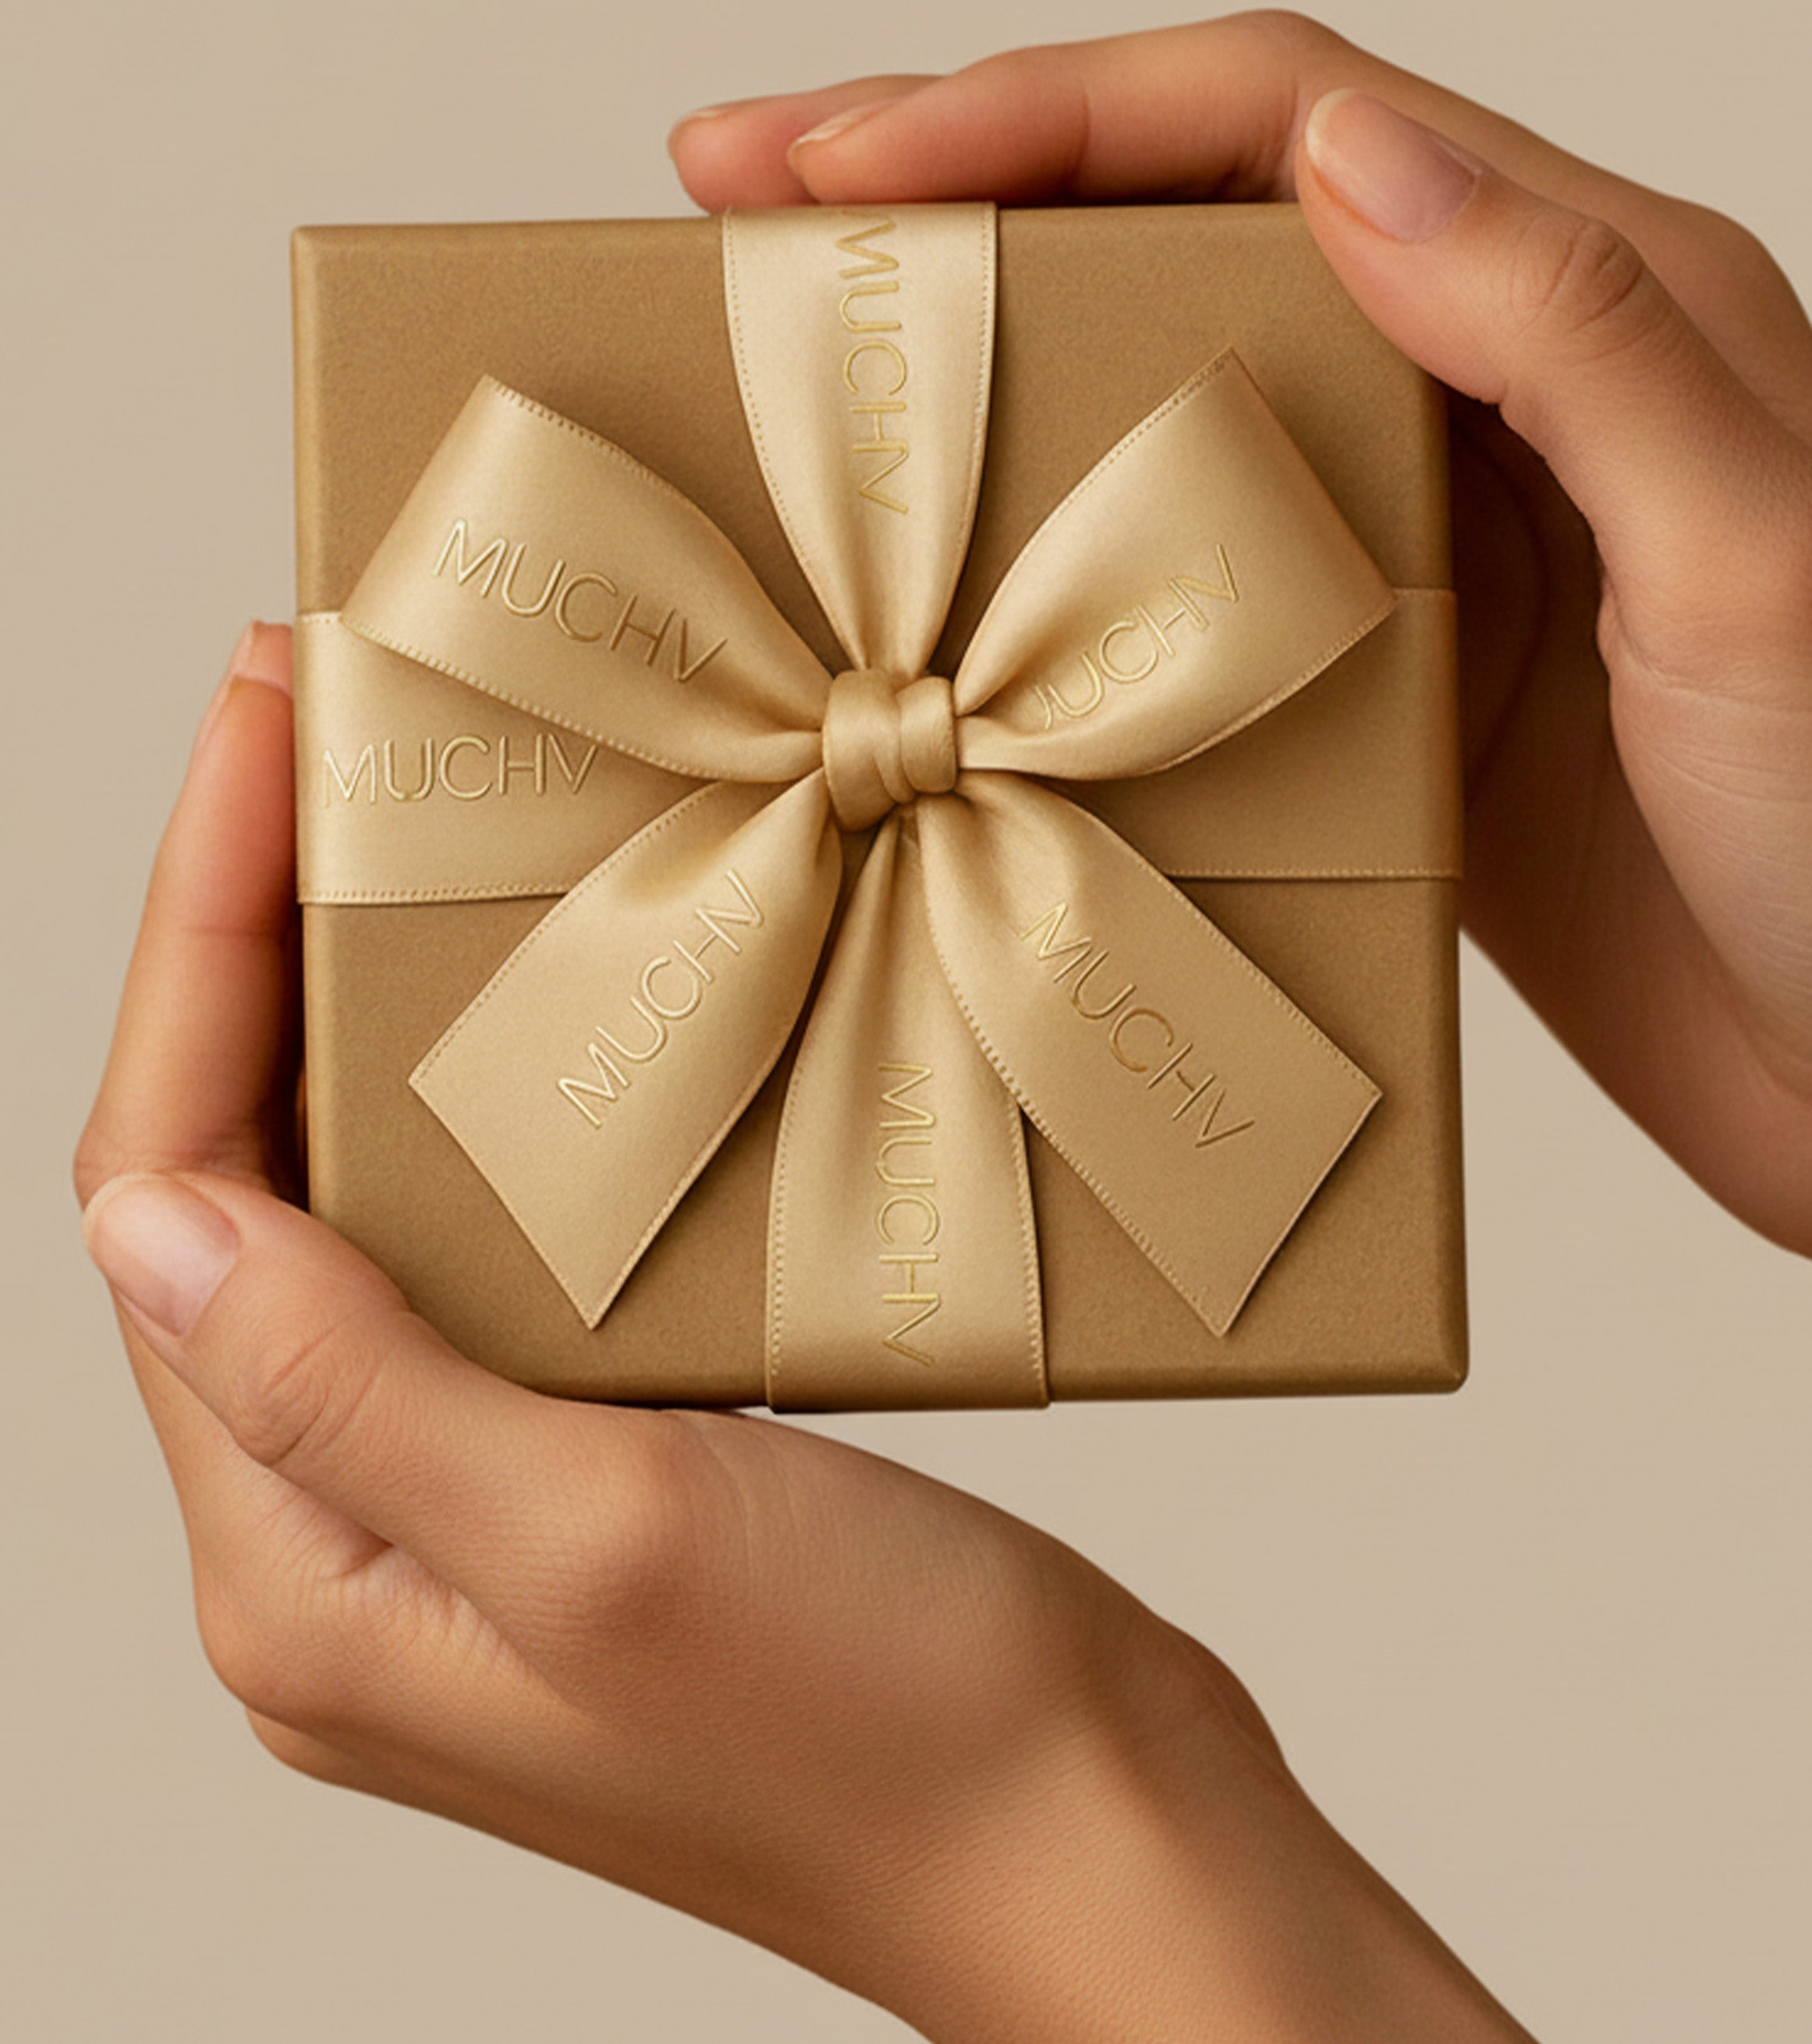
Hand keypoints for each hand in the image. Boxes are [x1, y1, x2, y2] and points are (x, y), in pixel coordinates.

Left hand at [75, 627, 1531, 2042]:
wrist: (1098, 1842)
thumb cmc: (885, 1731)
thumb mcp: (599, 1536)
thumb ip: (347, 1384)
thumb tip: (142, 1222)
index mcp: (306, 1571)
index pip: (167, 1199)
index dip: (196, 938)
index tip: (265, 723)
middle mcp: (360, 1537)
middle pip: (246, 1182)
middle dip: (265, 937)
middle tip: (339, 719)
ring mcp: (479, 1498)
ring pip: (370, 1200)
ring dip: (379, 1005)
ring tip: (429, 812)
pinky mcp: (601, 1464)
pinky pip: (501, 1246)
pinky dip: (510, 1098)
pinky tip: (569, 994)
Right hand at [672, 17, 1811, 1252]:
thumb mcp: (1759, 562)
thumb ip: (1579, 336)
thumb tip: (1350, 156)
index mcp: (1584, 297)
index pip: (1266, 125)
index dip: (1032, 111)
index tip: (827, 165)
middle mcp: (1483, 394)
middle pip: (1173, 227)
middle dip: (948, 196)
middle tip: (732, 209)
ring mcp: (1414, 546)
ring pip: (1149, 398)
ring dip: (973, 373)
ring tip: (791, 383)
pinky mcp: (1369, 693)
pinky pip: (1173, 584)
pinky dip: (1040, 567)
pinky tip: (932, 602)